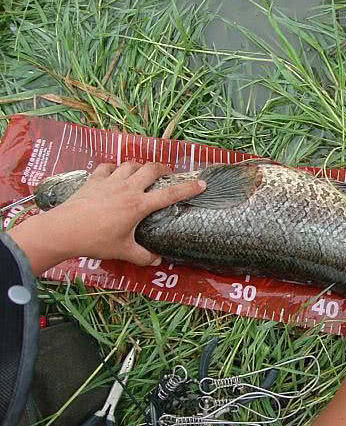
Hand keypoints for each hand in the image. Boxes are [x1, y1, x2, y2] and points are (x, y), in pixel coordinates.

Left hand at [8, 162, 204, 273]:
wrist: (64, 230)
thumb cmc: (96, 241)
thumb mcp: (123, 251)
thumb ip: (143, 256)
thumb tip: (157, 261)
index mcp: (139, 205)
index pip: (170, 194)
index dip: (188, 188)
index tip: (201, 183)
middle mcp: (128, 189)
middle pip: (151, 169)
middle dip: (163, 168)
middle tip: (167, 173)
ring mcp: (110, 182)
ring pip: (130, 164)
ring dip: (139, 166)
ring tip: (141, 172)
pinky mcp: (94, 180)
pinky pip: (107, 167)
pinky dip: (113, 168)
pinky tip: (114, 174)